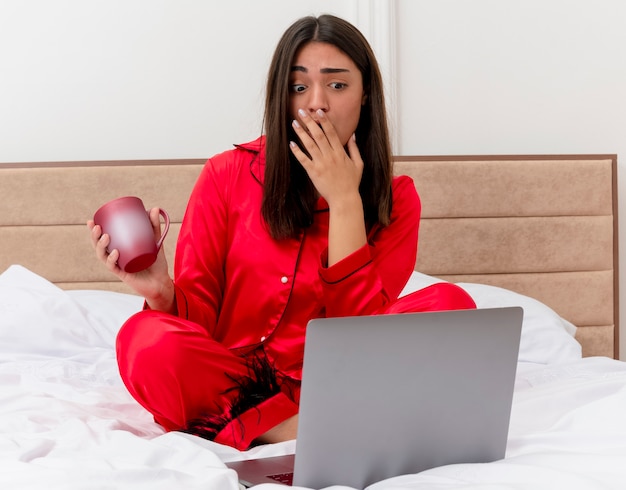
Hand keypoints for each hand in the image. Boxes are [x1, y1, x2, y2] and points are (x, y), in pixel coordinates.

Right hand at [87, 207, 174, 311]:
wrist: (162, 282)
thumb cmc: (156, 263)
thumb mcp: (155, 242)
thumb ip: (154, 226)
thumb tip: (154, 208)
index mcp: (118, 249)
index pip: (102, 239)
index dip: (94, 231)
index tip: (91, 221)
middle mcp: (115, 258)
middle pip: (98, 247)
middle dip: (94, 236)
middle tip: (97, 227)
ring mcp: (118, 266)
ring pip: (103, 256)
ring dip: (101, 246)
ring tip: (106, 236)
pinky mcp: (123, 274)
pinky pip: (114, 267)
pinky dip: (113, 259)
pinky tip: (115, 252)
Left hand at [290, 109, 366, 265]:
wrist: (344, 199)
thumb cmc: (352, 183)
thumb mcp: (358, 164)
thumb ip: (354, 149)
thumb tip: (353, 135)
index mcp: (341, 153)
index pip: (331, 133)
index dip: (324, 121)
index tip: (319, 112)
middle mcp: (330, 156)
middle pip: (318, 135)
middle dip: (309, 122)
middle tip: (302, 111)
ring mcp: (321, 164)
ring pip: (309, 144)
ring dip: (301, 133)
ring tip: (294, 123)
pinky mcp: (314, 173)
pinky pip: (303, 160)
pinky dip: (297, 151)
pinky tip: (291, 143)